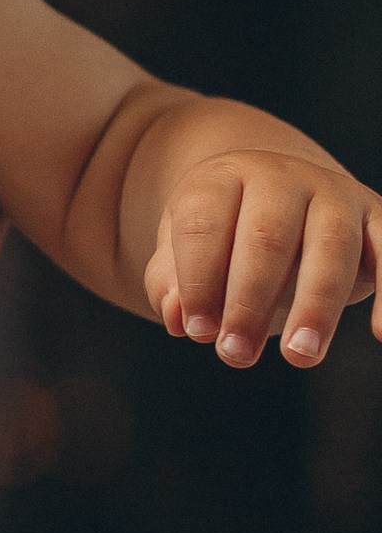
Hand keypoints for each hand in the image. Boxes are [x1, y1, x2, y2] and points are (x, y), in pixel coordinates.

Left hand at [147, 152, 381, 367]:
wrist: (286, 195)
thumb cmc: (229, 236)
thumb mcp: (187, 250)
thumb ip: (170, 282)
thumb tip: (177, 320)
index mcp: (224, 177)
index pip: (204, 225)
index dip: (197, 281)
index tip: (197, 332)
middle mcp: (281, 176)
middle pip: (265, 237)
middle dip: (248, 301)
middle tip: (235, 355)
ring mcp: (334, 193)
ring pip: (329, 247)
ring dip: (315, 306)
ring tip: (298, 356)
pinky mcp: (377, 217)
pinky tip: (379, 335)